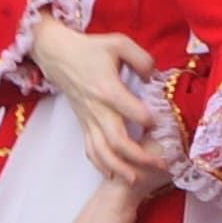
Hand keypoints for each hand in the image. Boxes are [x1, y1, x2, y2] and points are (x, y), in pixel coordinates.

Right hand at [29, 16, 168, 181]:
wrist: (56, 54)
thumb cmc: (89, 48)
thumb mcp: (118, 43)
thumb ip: (142, 59)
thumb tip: (154, 78)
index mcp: (108, 89)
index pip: (132, 112)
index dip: (150, 121)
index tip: (164, 124)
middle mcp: (97, 108)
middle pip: (117, 141)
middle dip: (140, 157)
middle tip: (160, 164)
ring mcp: (88, 119)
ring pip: (102, 151)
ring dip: (119, 168)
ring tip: (136, 179)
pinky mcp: (83, 123)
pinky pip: (90, 149)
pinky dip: (101, 164)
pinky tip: (113, 174)